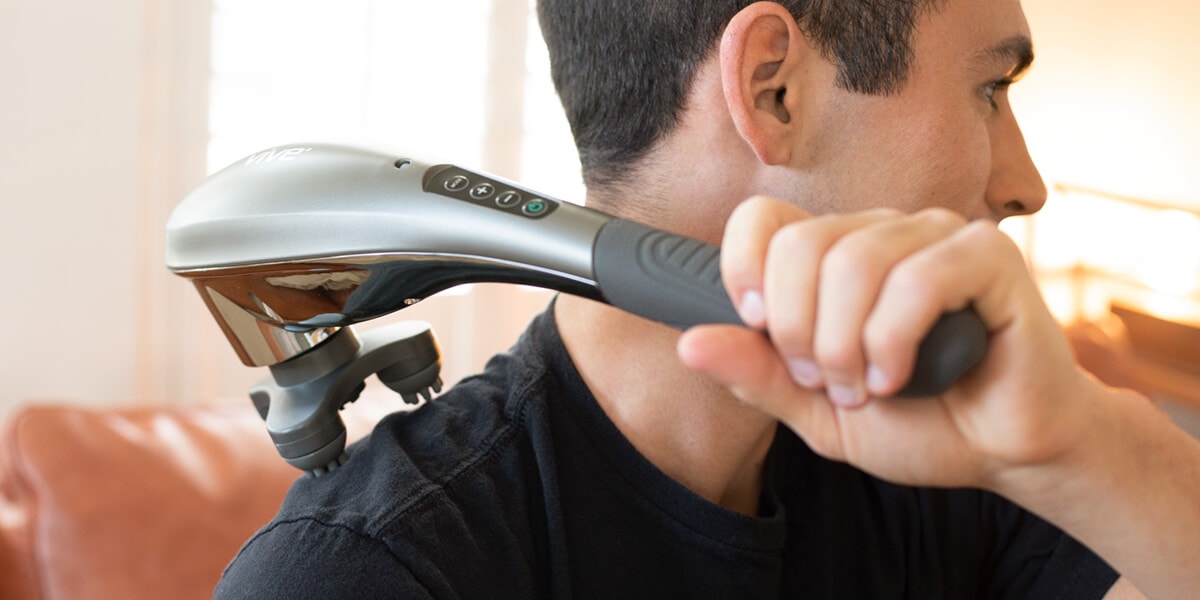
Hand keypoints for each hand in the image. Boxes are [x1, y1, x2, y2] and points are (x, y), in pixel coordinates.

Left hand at [677, 196, 1097, 489]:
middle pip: (799, 245)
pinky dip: (895, 338)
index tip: (759, 330)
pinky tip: (904, 375)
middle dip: (799, 330)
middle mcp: (881, 233)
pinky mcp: (987, 255)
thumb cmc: (921, 422)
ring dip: (848, 345)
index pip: (762, 220)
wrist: (1005, 452)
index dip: (744, 271)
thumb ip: (758, 376)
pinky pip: (917, 278)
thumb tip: (689, 344)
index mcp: (835, 256)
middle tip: (828, 382)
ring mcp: (934, 236)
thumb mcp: (817, 412)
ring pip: (854, 263)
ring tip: (870, 387)